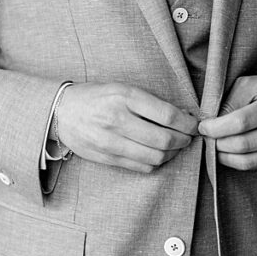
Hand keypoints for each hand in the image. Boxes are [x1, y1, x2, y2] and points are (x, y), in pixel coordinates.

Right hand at [55, 83, 198, 172]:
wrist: (63, 111)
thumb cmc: (98, 97)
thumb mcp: (123, 88)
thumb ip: (151, 102)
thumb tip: (183, 116)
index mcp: (124, 97)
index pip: (167, 115)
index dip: (187, 123)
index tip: (194, 125)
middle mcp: (117, 120)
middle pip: (164, 139)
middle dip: (183, 141)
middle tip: (188, 137)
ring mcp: (111, 142)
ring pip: (155, 157)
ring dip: (172, 154)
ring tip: (175, 146)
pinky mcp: (107, 158)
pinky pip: (141, 167)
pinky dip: (156, 163)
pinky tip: (159, 154)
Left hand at [198, 75, 256, 170]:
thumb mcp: (251, 85)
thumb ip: (230, 103)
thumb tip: (210, 125)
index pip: (241, 122)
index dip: (217, 128)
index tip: (203, 127)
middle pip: (243, 144)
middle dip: (218, 143)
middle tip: (206, 137)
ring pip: (248, 160)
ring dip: (224, 155)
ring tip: (214, 145)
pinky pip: (254, 166)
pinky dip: (235, 161)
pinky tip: (227, 152)